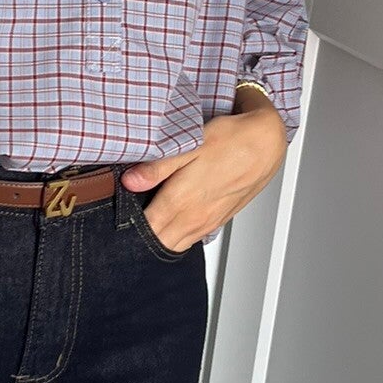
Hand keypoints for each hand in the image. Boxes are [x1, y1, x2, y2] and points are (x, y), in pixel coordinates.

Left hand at [122, 104, 288, 251]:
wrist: (267, 141)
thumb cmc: (231, 139)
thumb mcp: (190, 145)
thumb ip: (158, 167)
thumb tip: (130, 182)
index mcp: (182, 202)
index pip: (145, 230)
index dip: (127, 230)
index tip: (114, 222)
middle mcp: (195, 218)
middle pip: (158, 243)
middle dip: (140, 238)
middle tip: (124, 224)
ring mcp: (209, 222)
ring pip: (175, 243)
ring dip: (159, 237)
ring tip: (144, 222)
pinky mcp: (219, 219)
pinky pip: (192, 237)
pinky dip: (178, 234)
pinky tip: (172, 219)